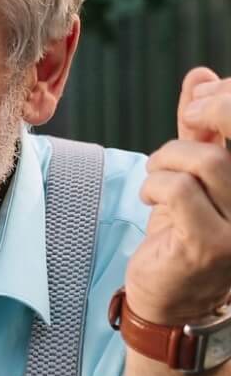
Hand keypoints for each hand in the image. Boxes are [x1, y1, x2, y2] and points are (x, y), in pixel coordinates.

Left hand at [126, 68, 230, 325]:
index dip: (223, 100)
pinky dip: (156, 186)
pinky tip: (152, 199)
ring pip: (208, 162)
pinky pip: (181, 191)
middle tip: (165, 154)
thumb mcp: (194, 173)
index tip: (196, 105)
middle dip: (191, 128)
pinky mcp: (213, 245)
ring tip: (156, 177)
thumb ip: (201, 127)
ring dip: (167, 161)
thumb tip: (202, 76)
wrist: (172, 300)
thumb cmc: (184, 231)